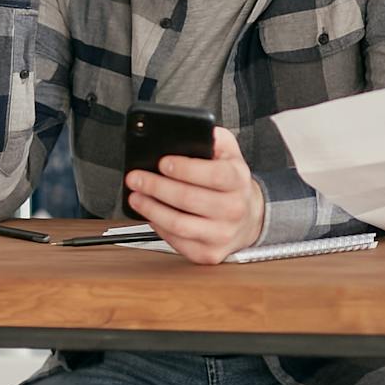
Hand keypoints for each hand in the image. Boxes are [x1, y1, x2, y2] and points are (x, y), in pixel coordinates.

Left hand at [124, 127, 266, 263]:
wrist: (249, 217)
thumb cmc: (231, 182)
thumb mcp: (229, 153)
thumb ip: (212, 138)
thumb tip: (192, 131)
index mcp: (238, 180)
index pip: (213, 175)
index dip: (185, 169)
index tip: (163, 162)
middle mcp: (234, 209)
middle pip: (189, 199)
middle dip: (156, 186)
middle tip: (136, 177)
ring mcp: (222, 234)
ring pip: (179, 224)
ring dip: (151, 209)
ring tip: (136, 196)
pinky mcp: (209, 254)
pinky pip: (177, 241)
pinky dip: (159, 227)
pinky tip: (150, 214)